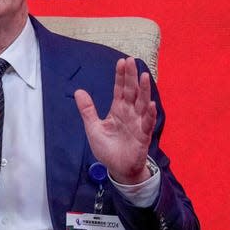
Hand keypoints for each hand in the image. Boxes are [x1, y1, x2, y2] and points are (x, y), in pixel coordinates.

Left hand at [74, 57, 156, 184]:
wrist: (117, 169)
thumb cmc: (107, 148)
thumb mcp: (93, 128)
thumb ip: (87, 110)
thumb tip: (78, 91)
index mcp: (118, 110)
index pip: (120, 89)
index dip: (120, 76)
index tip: (121, 62)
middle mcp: (130, 113)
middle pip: (132, 92)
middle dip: (131, 77)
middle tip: (131, 61)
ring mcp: (138, 123)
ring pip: (142, 103)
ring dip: (144, 90)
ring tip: (144, 76)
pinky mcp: (143, 136)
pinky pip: (147, 123)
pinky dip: (150, 114)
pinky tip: (151, 104)